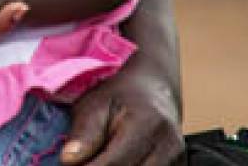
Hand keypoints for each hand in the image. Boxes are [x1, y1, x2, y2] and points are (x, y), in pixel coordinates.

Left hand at [59, 67, 182, 164]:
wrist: (155, 89)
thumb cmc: (121, 96)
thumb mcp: (95, 104)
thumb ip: (83, 132)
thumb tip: (68, 159)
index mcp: (146, 124)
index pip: (113, 163)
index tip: (70, 165)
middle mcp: (168, 145)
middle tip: (82, 161)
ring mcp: (177, 158)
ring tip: (99, 158)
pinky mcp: (179, 165)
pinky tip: (115, 161)